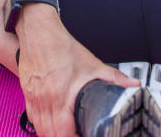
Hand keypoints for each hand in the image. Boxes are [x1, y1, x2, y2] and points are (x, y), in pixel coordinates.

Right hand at [16, 5, 139, 136]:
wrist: (39, 32)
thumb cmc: (61, 47)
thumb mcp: (92, 64)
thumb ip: (114, 78)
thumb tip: (133, 85)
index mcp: (60, 95)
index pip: (63, 132)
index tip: (83, 135)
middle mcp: (44, 99)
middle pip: (49, 134)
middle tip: (75, 135)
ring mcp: (33, 98)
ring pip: (39, 129)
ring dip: (51, 134)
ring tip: (64, 132)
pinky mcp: (27, 94)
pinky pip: (31, 118)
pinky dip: (41, 125)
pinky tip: (50, 123)